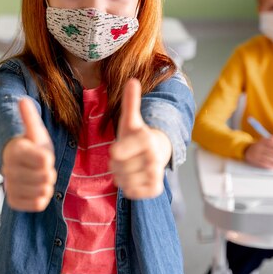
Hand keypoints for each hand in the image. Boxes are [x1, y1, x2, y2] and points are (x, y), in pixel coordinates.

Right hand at [1, 98, 56, 211]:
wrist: (24, 165)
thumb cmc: (31, 146)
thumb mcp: (35, 131)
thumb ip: (29, 117)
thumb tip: (23, 100)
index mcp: (14, 150)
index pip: (44, 160)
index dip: (48, 159)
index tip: (43, 155)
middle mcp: (8, 169)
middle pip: (45, 177)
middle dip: (49, 172)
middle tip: (42, 167)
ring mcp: (9, 186)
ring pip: (42, 191)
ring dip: (46, 185)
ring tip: (39, 177)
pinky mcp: (13, 201)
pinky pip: (37, 204)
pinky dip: (42, 198)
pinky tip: (36, 189)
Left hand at [110, 79, 170, 199]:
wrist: (157, 153)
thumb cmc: (137, 136)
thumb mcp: (131, 119)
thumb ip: (130, 101)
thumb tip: (132, 80)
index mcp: (146, 140)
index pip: (117, 154)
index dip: (115, 152)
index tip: (118, 148)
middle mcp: (154, 159)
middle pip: (117, 168)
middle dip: (116, 164)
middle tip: (125, 157)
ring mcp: (156, 175)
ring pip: (122, 181)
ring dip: (120, 175)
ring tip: (129, 166)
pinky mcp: (155, 189)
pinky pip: (131, 193)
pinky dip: (128, 187)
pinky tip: (133, 177)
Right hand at [244, 135, 272, 168]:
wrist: (249, 151)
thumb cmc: (264, 145)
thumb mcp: (270, 139)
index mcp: (263, 140)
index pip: (272, 141)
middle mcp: (258, 146)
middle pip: (270, 150)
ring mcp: (256, 153)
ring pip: (268, 158)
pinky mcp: (254, 160)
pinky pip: (264, 163)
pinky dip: (272, 165)